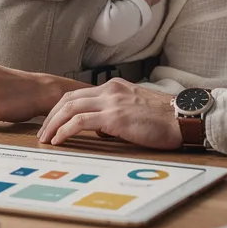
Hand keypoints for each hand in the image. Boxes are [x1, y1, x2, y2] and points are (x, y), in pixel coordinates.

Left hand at [37, 78, 180, 149]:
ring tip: (46, 139)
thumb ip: (116, 114)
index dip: (61, 108)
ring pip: (70, 108)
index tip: (52, 122)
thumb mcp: (136, 109)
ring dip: (53, 124)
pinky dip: (65, 130)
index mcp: (115, 87)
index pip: (78, 94)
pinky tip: (59, 140)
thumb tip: (100, 128)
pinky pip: (80, 122)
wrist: (184, 119)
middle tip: (43, 132)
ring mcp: (112, 102)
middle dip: (51, 116)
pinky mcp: (115, 117)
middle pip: (68, 99)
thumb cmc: (166, 119)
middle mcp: (110, 91)